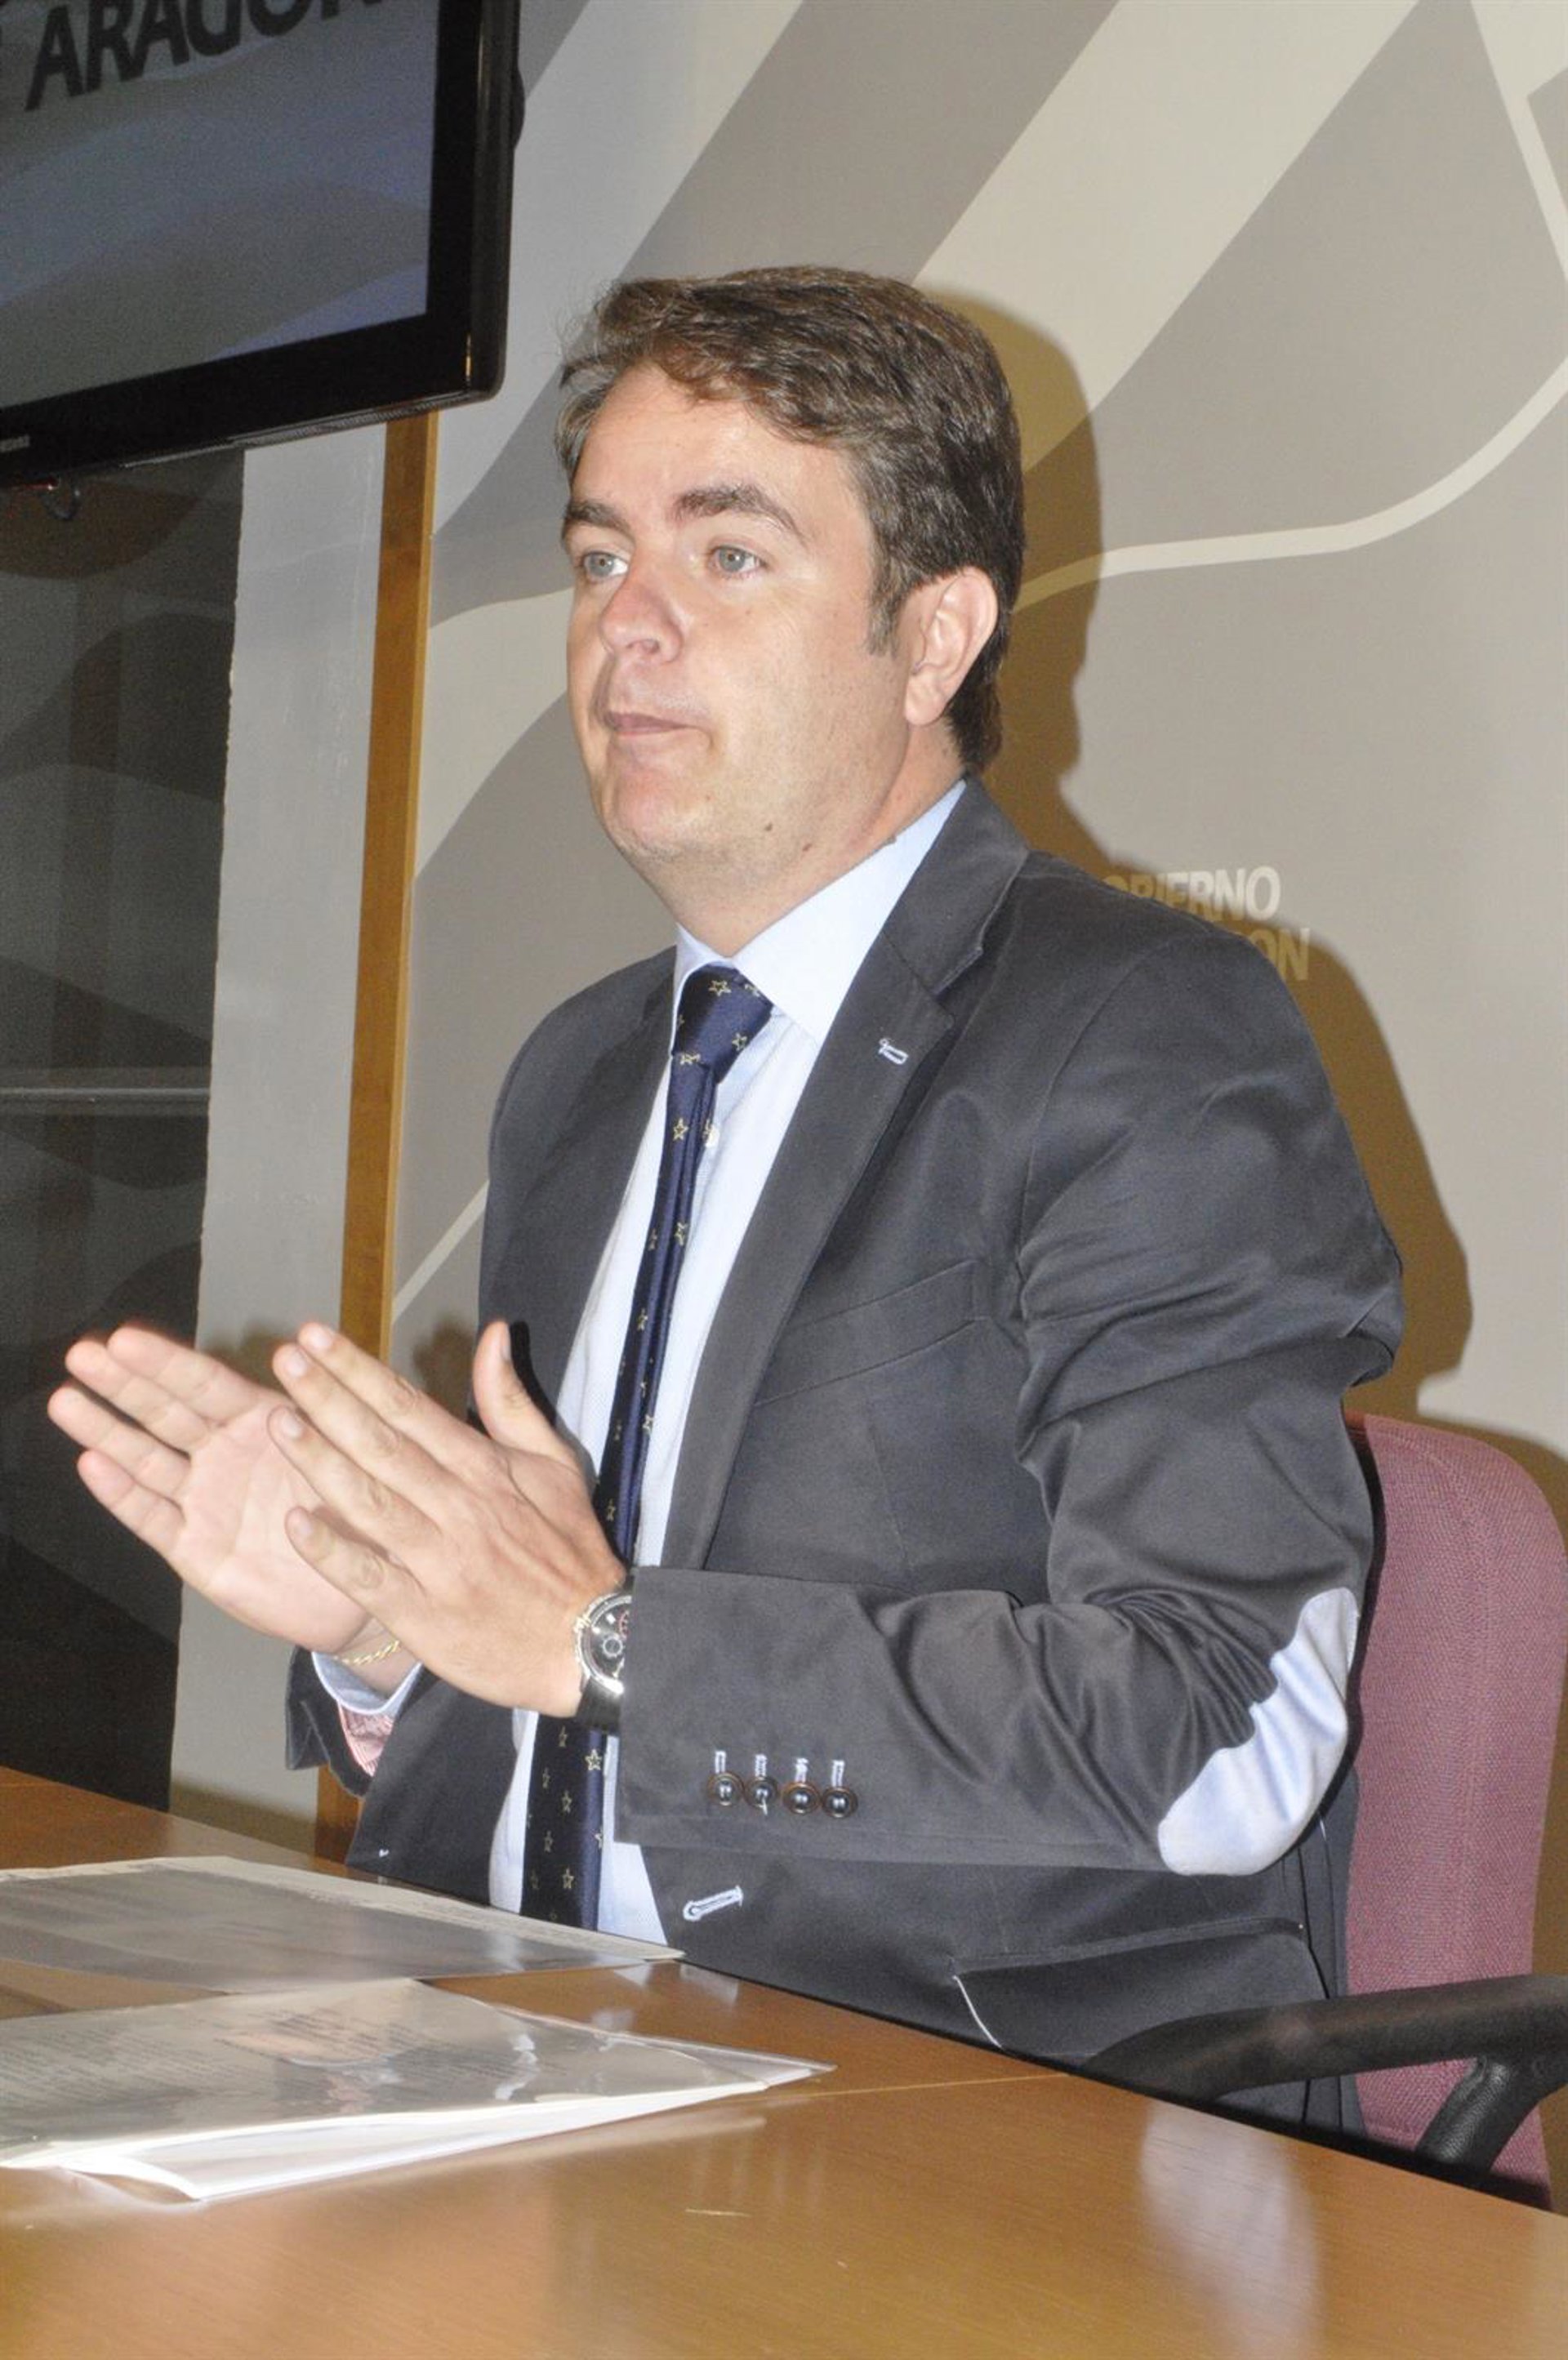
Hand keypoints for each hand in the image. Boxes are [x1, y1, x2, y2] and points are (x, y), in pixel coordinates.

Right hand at [48, 1329, 377, 1659]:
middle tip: (80, 1354)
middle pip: (166, 1413)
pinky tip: (92, 1465)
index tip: (124, 1337)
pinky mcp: (195, 1551)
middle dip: (123, 1384)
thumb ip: (320, 1411)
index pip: (206, 1385)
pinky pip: (154, 1519)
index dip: (166, 1363)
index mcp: (262, 1422)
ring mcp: (205, 1501)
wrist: (367, 1590)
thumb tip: (297, 1349)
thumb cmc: (363, 1512)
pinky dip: (123, 1494)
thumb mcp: (350, 1454)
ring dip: (106, 1432)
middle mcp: (225, 1456)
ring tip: (66, 1401)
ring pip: (147, 1460)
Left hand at [265, 1320, 622, 1715]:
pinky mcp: (424, 1615)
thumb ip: (512, 1401)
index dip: (359, 1370)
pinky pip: (371, 1578)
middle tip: (285, 1360)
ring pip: (371, 1503)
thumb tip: (496, 1334)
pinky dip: (334, 1552)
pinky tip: (296, 1524)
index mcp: (485, 1468)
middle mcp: (459, 1507)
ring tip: (278, 1423)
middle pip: (382, 1444)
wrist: (591, 1644)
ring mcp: (439, 1562)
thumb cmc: (568, 1552)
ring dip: (321, 1462)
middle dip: (328, 1398)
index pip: (409, 1408)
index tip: (316, 1337)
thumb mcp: (555, 1466)